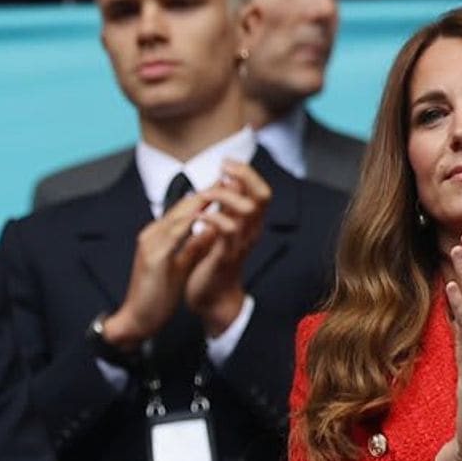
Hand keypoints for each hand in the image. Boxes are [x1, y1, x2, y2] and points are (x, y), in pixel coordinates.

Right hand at [102, 190, 218, 349]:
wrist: (136, 319)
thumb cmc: (156, 296)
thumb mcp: (179, 265)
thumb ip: (192, 247)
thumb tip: (211, 231)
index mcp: (158, 236)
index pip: (184, 210)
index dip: (206, 198)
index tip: (227, 190)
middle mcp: (152, 234)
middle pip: (183, 206)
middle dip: (208, 193)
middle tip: (230, 180)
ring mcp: (151, 243)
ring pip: (180, 215)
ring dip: (203, 202)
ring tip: (224, 192)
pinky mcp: (154, 256)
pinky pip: (176, 234)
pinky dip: (193, 223)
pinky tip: (209, 217)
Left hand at [183, 160, 270, 335]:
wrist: (211, 297)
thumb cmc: (213, 261)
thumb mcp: (222, 229)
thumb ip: (226, 207)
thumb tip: (226, 179)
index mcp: (250, 224)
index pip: (261, 191)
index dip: (248, 174)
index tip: (227, 163)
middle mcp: (251, 231)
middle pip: (261, 196)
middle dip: (244, 177)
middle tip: (223, 169)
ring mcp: (241, 244)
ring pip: (248, 211)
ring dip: (226, 196)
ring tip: (207, 192)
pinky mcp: (225, 257)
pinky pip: (227, 233)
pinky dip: (214, 219)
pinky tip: (199, 215)